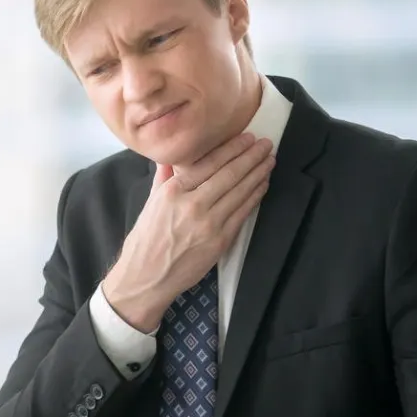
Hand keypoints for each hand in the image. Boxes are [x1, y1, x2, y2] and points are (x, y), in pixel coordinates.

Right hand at [104, 133, 274, 331]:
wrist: (146, 277)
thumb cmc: (146, 240)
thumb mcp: (150, 203)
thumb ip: (164, 177)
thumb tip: (171, 156)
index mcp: (173, 191)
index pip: (209, 163)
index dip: (232, 148)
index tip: (247, 138)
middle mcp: (192, 204)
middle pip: (229, 174)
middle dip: (251, 157)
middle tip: (267, 144)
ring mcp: (208, 223)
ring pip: (240, 191)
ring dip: (258, 173)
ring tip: (270, 160)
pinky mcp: (220, 240)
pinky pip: (243, 213)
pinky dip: (255, 196)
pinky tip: (263, 184)